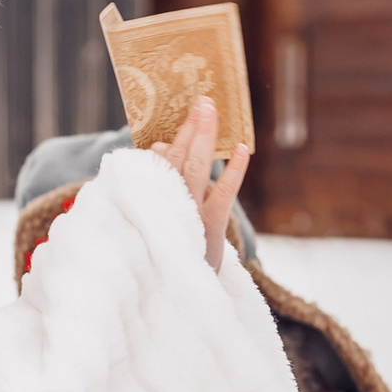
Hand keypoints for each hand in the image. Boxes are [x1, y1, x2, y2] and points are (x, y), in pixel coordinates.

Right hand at [153, 96, 251, 271]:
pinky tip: (241, 149)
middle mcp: (168, 203)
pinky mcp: (211, 225)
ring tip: (210, 110)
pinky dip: (233, 171)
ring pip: (195, 168)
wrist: (178, 291)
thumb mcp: (155, 214)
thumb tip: (159, 146)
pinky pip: (223, 193)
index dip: (170, 139)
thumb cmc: (167, 245)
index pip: (157, 162)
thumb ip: (157, 180)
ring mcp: (190, 213)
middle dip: (190, 128)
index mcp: (150, 199)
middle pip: (177, 158)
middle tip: (202, 100)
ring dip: (204, 137)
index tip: (181, 118)